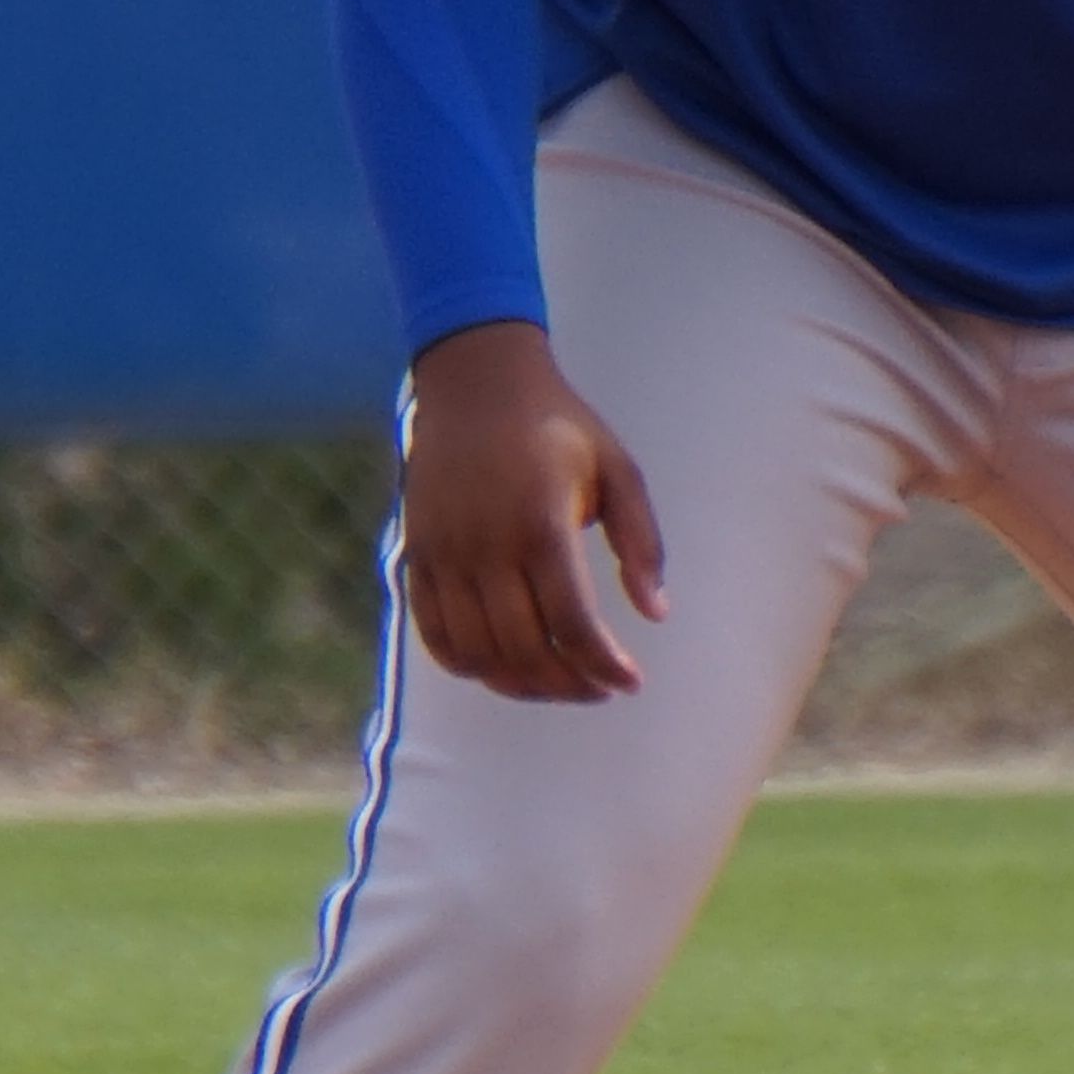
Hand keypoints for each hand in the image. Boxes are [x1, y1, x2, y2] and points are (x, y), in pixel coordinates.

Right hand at [396, 321, 669, 702]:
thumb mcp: (618, 468)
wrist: (476, 383)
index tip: (630, 683)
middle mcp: (486, 546)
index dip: (603, 665)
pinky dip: (469, 666)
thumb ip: (641, 542)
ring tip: (558, 683)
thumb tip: (656, 614)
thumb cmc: (558, 426)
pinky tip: (504, 668)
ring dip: (522, 685)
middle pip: (525, 649)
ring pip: (478, 654)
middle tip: (599, 690)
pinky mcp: (417, 556)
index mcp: (541, 523)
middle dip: (569, 685)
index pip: (573, 622)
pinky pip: (435, 635)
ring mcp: (445, 554)